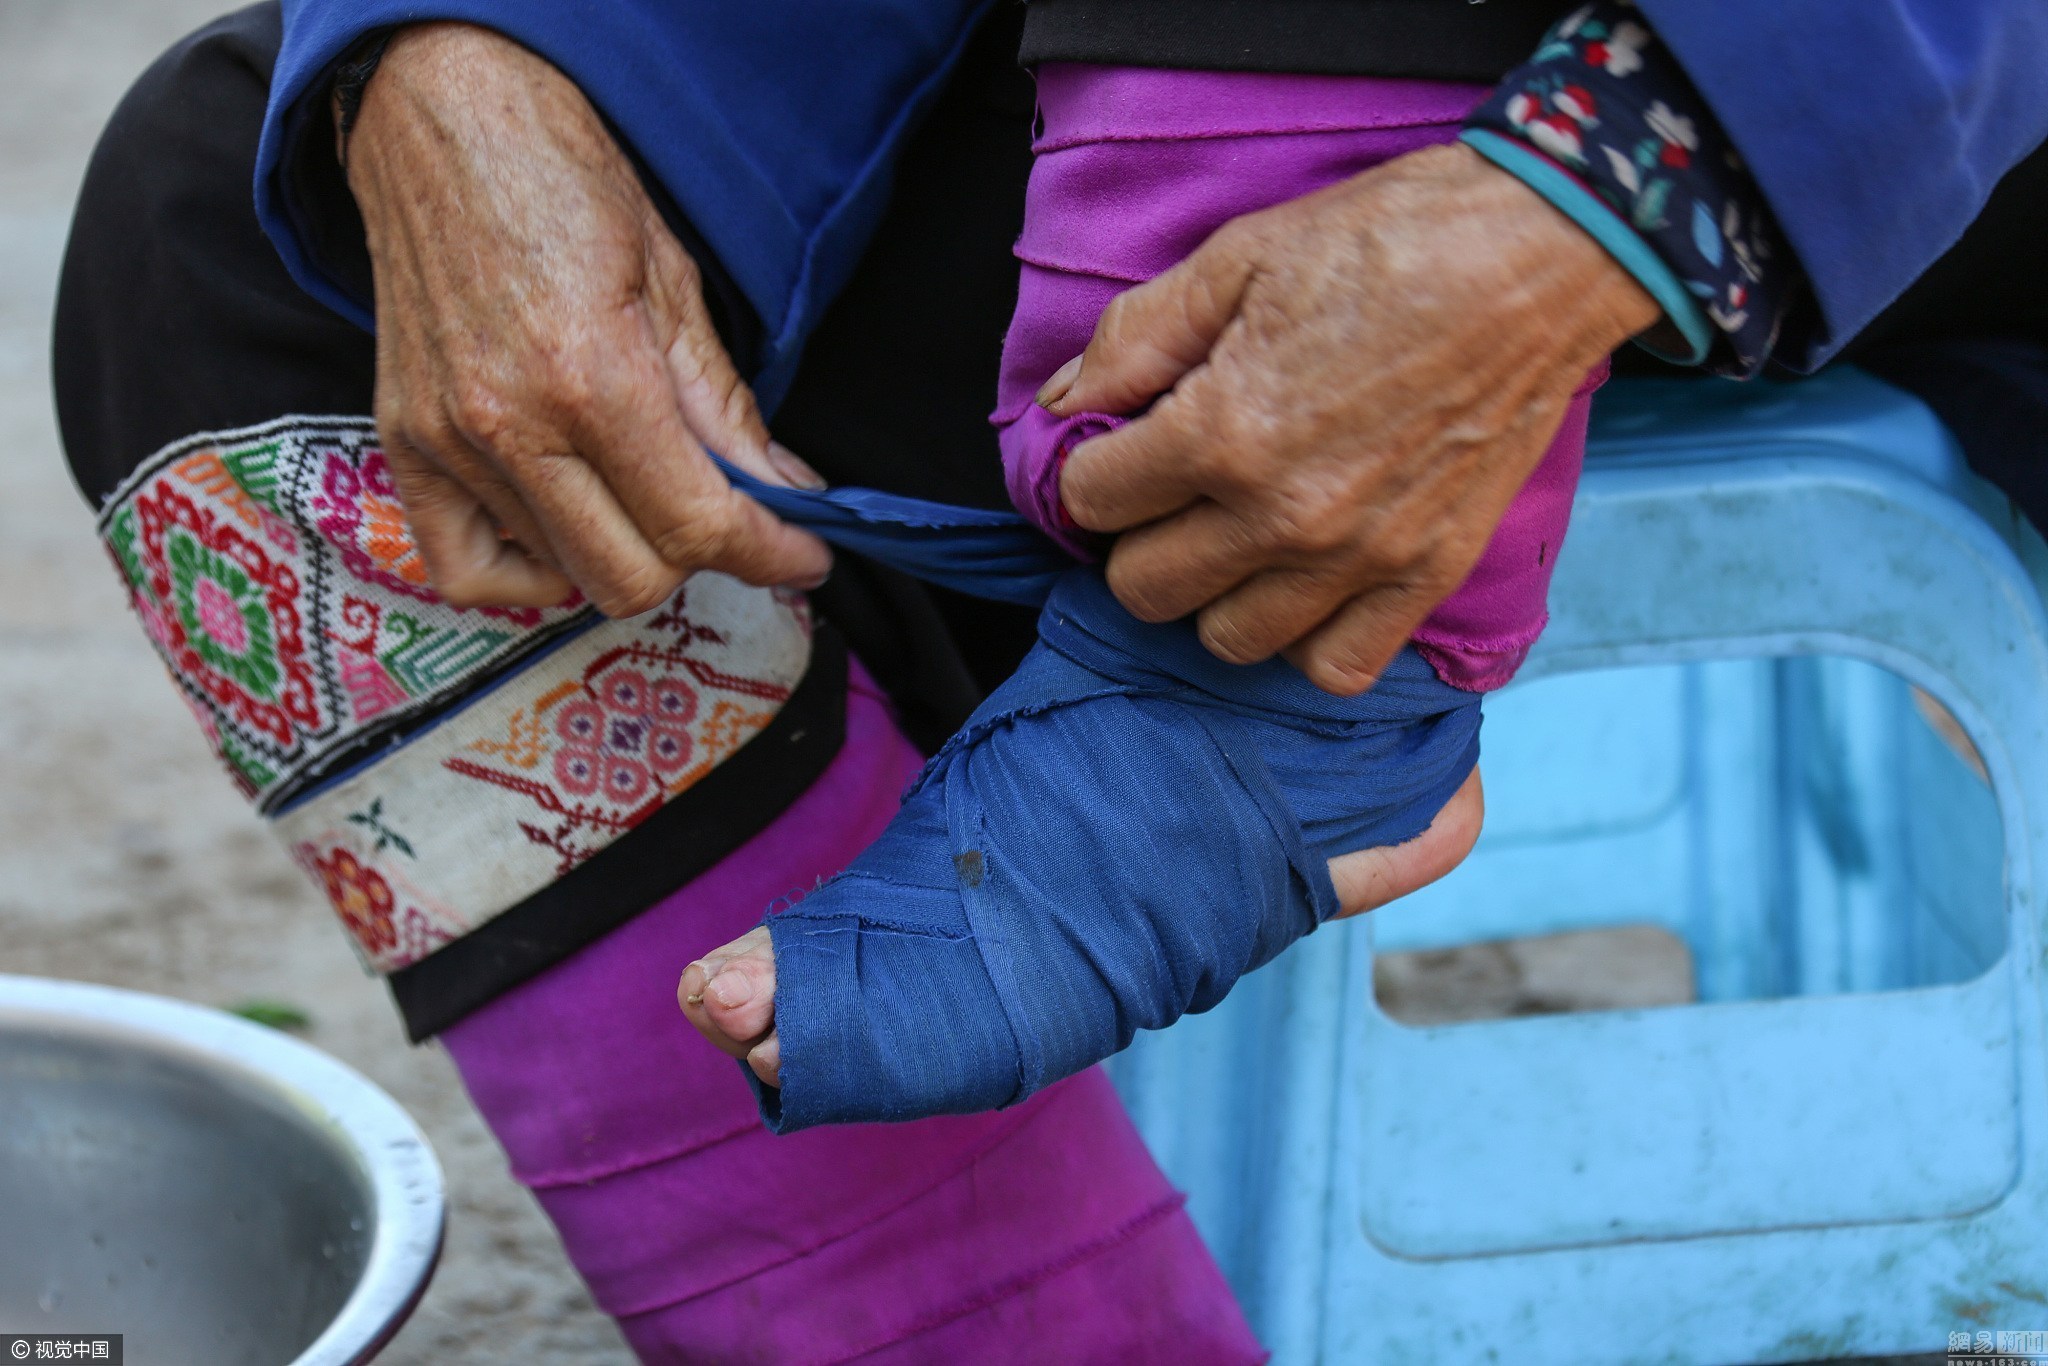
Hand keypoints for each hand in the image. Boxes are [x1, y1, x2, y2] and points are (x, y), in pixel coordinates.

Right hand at [345, 24, 830, 616]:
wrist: (443, 117)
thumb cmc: (562, 179)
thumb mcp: (675, 284)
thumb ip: (727, 409)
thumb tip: (788, 496)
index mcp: (592, 377)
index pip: (698, 524)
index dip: (770, 553)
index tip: (804, 556)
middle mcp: (510, 425)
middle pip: (632, 577)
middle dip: (700, 558)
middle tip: (725, 515)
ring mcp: (447, 442)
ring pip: (564, 572)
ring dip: (621, 549)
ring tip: (641, 488)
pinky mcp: (401, 444)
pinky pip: (463, 572)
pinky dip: (526, 572)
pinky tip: (565, 529)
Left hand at [1043, 142, 1658, 694]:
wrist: (1542, 253)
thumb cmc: (1391, 239)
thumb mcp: (1239, 257)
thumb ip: (1136, 336)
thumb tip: (1063, 403)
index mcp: (1223, 431)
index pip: (1092, 502)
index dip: (1094, 471)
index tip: (1122, 448)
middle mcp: (1283, 515)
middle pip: (1144, 590)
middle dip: (1138, 540)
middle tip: (1171, 494)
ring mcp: (1358, 558)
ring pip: (1227, 641)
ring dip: (1214, 594)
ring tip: (1237, 538)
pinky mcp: (1426, 575)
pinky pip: (1335, 668)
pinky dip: (1306, 640)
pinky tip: (1303, 585)